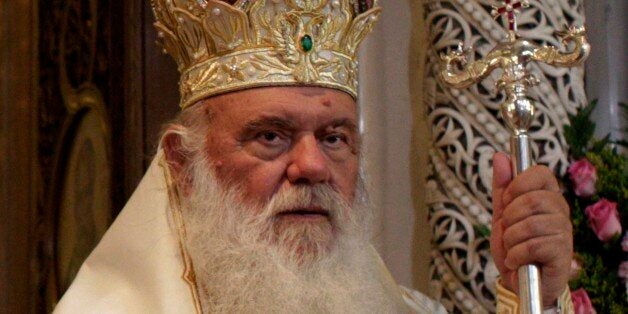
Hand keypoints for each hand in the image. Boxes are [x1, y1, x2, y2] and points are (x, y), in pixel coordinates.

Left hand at [490, 152, 571, 307]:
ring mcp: (564, 232)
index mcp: (547, 196)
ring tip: (512, 248)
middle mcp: (560, 211)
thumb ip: (502, 187)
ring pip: (531, 224)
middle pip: (532, 199)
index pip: (540, 172)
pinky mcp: (563, 254)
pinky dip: (516, 255)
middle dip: (509, 217)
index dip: (518, 184)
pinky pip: (534, 246)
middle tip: (507, 231)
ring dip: (510, 239)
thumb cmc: (513, 246)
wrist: (519, 282)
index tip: (506, 200)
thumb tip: (500, 155)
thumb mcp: (501, 215)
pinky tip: (516, 261)